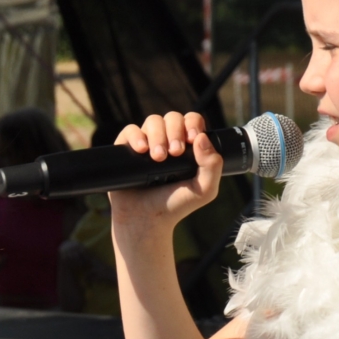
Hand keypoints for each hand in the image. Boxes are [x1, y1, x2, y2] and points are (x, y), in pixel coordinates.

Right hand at [106, 111, 224, 243]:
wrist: (146, 220)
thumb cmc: (176, 205)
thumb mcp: (204, 190)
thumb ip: (212, 166)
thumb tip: (201, 138)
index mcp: (187, 146)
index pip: (191, 121)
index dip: (192, 123)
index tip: (192, 139)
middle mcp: (166, 140)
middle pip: (172, 117)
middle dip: (175, 131)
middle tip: (174, 153)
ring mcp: (146, 143)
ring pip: (153, 121)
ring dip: (157, 135)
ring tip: (158, 158)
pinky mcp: (126, 150)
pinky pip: (130, 130)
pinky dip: (136, 136)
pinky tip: (142, 150)